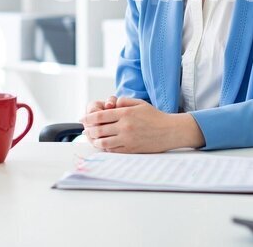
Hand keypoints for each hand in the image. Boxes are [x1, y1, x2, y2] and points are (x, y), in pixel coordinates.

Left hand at [80, 97, 204, 152]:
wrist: (169, 131)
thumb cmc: (155, 116)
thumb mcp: (140, 103)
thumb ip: (124, 102)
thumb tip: (111, 104)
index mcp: (126, 114)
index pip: (100, 116)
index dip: (88, 118)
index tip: (83, 118)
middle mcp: (125, 127)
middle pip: (99, 129)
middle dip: (88, 130)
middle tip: (85, 129)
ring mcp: (127, 139)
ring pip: (103, 142)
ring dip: (94, 140)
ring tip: (91, 138)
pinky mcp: (131, 150)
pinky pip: (112, 150)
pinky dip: (105, 148)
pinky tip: (103, 145)